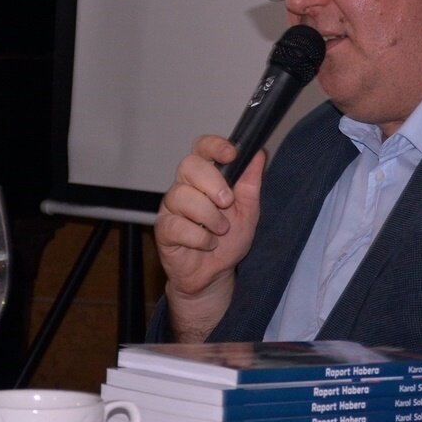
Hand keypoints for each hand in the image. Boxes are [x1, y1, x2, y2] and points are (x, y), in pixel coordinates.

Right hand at [154, 135, 265, 341]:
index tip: (231, 154)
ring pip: (183, 196)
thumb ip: (251, 182)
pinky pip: (177, 225)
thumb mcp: (248, 211)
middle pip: (189, 165)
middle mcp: (184, 187)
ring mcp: (171, 208)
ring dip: (209, 216)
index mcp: (204, 177)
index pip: (202, 148)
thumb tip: (258, 154)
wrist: (215, 275)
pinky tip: (207, 244)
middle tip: (227, 202)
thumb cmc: (228, 241)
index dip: (214, 146)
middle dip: (213, 183)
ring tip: (220, 230)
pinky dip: (200, 237)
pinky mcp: (163, 230)